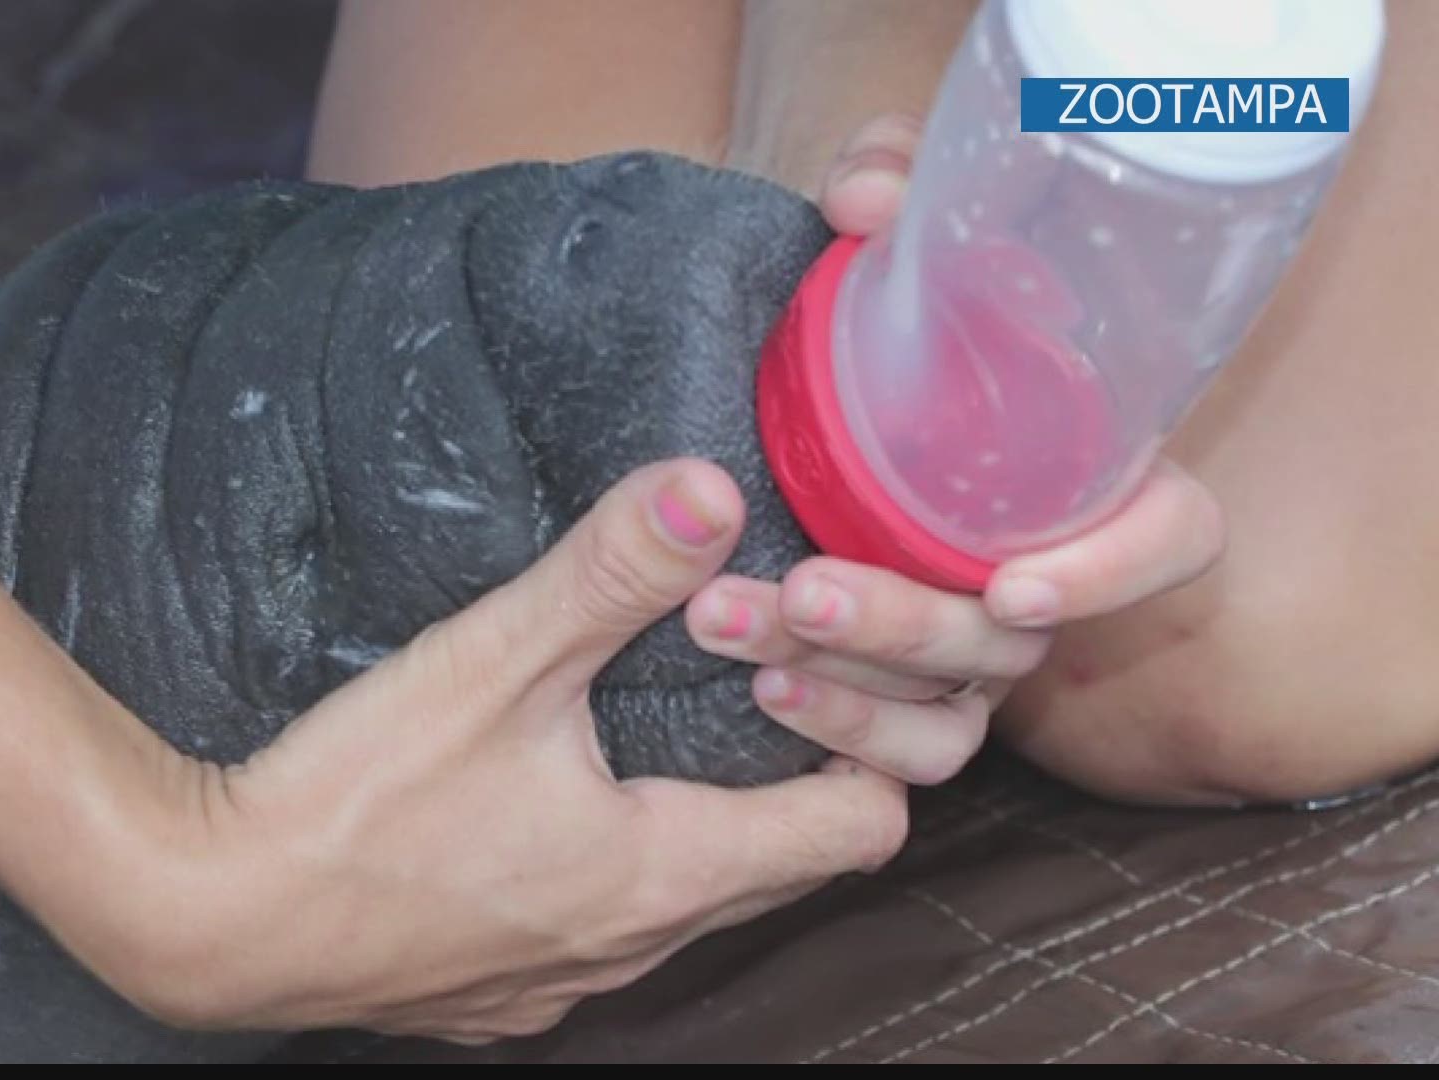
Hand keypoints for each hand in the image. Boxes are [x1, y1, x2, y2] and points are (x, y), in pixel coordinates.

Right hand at [135, 460, 905, 1043]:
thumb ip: (609, 571)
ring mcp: (560, 991)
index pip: (856, 829)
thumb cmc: (353, 801)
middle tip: (751, 693)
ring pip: (684, 915)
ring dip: (695, 837)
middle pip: (779, 877)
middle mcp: (633, 951)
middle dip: (787, 787)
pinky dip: (603, 885)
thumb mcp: (492, 662)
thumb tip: (713, 487)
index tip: (820, 681)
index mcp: (664, 872)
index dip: (865, 749)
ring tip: (648, 745)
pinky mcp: (493, 1002)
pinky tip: (539, 822)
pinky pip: (595, 946)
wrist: (208, 919)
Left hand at [683, 113, 1225, 787]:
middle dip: (904, 626)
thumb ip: (901, 190)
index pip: (1169, 538)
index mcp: (1096, 481)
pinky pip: (897, 756)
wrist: (842, 424)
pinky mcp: (910, 701)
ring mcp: (979, 657)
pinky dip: (831, 731)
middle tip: (802, 590)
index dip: (1111, 573)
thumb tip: (860, 196)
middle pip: (1012, 640)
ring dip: (842, 686)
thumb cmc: (914, 332)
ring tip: (733, 632)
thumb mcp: (914, 244)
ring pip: (946, 714)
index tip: (1012, 585)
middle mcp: (1048, 580)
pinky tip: (757, 690)